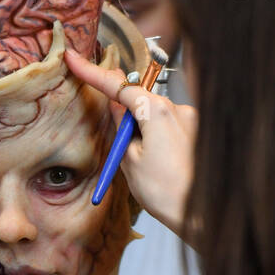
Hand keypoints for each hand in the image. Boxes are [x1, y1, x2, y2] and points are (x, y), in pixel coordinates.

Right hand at [65, 49, 196, 238]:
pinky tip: (163, 165)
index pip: (119, 87)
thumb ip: (121, 129)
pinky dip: (160, 140)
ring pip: (156, 117)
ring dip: (146, 133)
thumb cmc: (165, 193)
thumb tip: (117, 108)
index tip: (74, 60)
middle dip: (128, 121)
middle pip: (141, 102)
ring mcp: (191, 118)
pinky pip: (171, 127)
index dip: (93, 73)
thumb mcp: (130, 161)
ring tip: (150, 168)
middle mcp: (178, 108)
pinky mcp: (198, 131)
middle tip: (126, 151)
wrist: (199, 214)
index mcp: (157, 111)